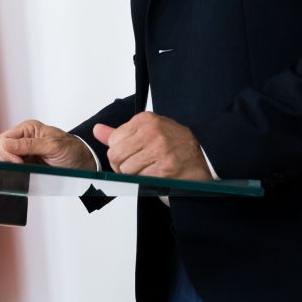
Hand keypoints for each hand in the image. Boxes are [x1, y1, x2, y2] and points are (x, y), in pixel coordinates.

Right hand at [0, 119, 97, 168]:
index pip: (4, 138)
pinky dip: (19, 172)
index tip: (19, 161)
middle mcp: (24, 138)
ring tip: (29, 169)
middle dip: (10, 159)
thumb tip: (6, 144)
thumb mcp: (52, 146)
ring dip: (14, 166)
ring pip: (6, 159)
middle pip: (3, 148)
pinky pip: (15, 168)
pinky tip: (28, 173)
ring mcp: (26, 152)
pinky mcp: (28, 164)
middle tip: (24, 166)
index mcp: (28, 128)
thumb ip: (29, 145)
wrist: (84, 164)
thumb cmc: (73, 150)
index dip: (8, 151)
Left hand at [94, 113, 211, 180]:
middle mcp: (151, 132)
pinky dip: (145, 181)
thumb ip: (120, 132)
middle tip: (134, 166)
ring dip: (134, 175)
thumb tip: (97, 131)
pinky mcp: (165, 168)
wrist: (204, 154)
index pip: (113, 140)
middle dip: (121, 165)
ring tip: (147, 170)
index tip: (129, 154)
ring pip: (126, 169)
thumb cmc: (174, 142)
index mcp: (145, 120)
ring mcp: (159, 150)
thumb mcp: (147, 130)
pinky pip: (140, 179)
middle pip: (115, 155)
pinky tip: (156, 174)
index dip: (117, 152)